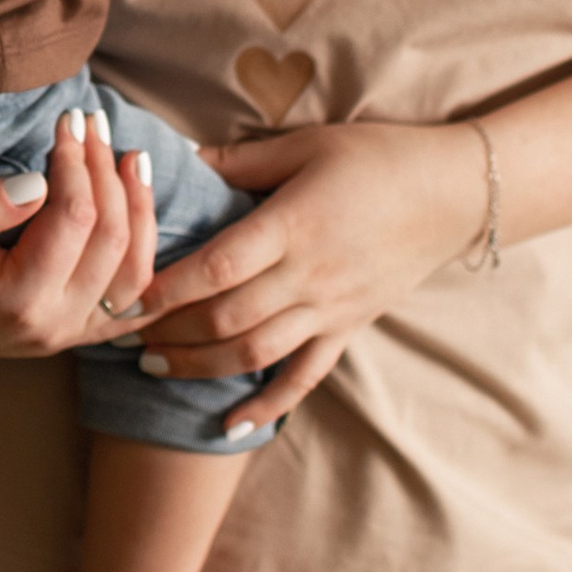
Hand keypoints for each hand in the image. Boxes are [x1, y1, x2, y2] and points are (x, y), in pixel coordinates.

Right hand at [0, 109, 161, 363]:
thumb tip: (37, 182)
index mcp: (17, 300)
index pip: (73, 219)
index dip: (76, 162)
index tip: (66, 117)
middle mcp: (52, 326)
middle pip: (112, 241)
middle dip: (108, 173)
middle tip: (92, 122)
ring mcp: (67, 334)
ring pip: (135, 276)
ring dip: (141, 212)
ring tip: (130, 157)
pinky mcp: (70, 331)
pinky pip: (130, 306)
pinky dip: (146, 260)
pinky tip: (146, 218)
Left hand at [129, 119, 487, 418]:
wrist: (451, 194)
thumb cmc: (374, 158)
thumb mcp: (305, 145)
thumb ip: (240, 160)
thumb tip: (179, 159)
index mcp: (292, 225)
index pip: (217, 267)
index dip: (165, 288)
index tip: (122, 297)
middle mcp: (309, 275)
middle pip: (227, 318)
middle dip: (167, 332)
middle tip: (120, 334)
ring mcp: (330, 310)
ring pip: (255, 353)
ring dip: (199, 367)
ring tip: (154, 367)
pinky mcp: (347, 329)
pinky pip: (304, 378)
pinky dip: (267, 406)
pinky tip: (231, 426)